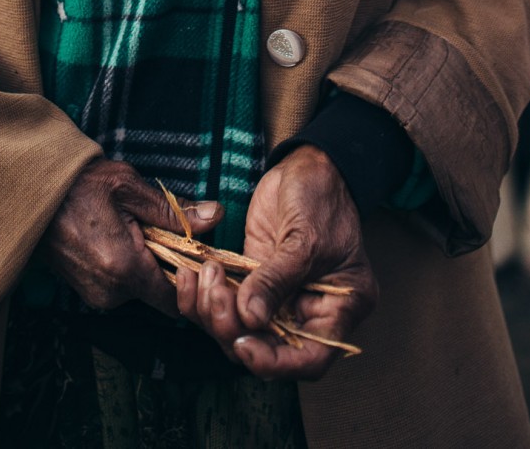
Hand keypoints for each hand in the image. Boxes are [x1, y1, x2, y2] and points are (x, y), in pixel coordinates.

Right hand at [41, 158, 222, 316]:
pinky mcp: (86, 293)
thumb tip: (217, 216)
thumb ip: (175, 211)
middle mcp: (110, 293)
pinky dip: (125, 266)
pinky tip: (114, 238)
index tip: (193, 254)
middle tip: (156, 229)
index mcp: (125, 269)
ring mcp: (95, 296)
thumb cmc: (81, 185)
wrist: (33, 194)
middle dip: (164, 264)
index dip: (189, 278)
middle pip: (158, 293)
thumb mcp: (130, 188)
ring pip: (139, 288)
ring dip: (143, 263)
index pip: (176, 298)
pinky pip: (119, 286)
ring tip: (131, 229)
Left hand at [175, 145, 375, 377]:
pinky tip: (191, 276)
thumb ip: (277, 280)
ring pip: (239, 329)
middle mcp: (308, 312)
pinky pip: (226, 301)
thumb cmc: (321, 198)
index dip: (276, 363)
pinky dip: (204, 296)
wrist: (308, 166)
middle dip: (234, 331)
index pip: (310, 359)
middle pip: (267, 349)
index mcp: (338, 309)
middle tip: (215, 295)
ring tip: (204, 274)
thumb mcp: (304, 239)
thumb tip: (250, 318)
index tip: (244, 344)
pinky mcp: (252, 280)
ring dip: (213, 311)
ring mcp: (278, 297)